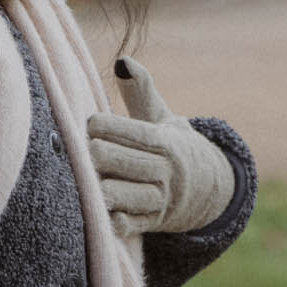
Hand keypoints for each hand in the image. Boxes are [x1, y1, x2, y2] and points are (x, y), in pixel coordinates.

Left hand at [88, 57, 234, 236]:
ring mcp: (158, 199)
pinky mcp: (151, 223)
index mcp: (164, 141)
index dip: (102, 125)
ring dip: (99, 186)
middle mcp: (164, 171)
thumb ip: (141, 90)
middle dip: (94, 154)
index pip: (127, 130)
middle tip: (78, 149)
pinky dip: (114, 219)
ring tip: (82, 176)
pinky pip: (130, 225)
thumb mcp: (162, 116)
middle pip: (116, 160)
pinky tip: (100, 209)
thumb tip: (123, 61)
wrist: (207, 189)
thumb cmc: (171, 146)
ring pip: (121, 193)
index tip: (90, 123)